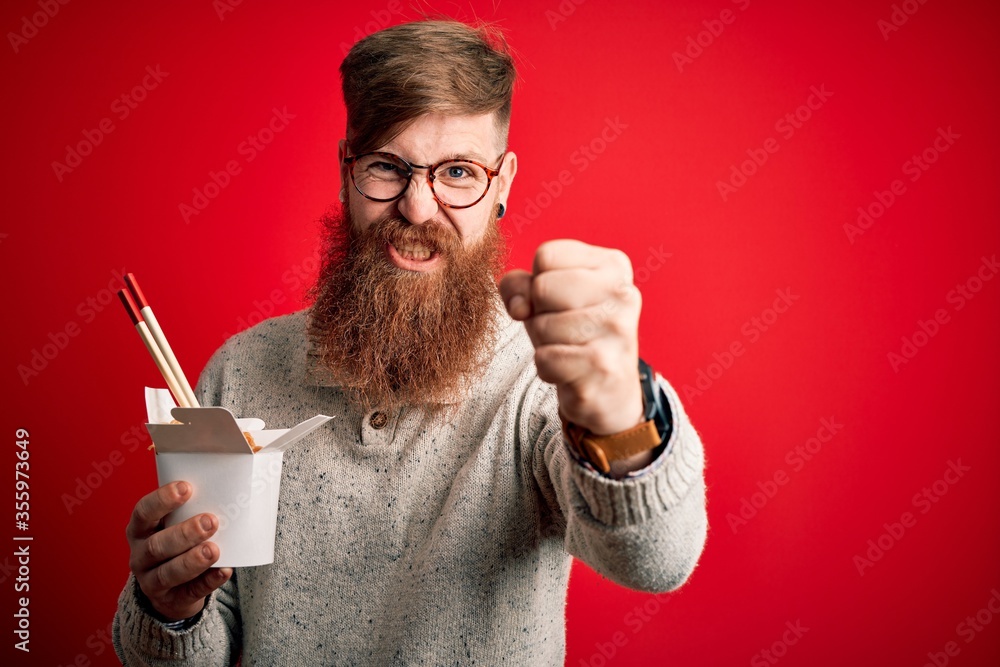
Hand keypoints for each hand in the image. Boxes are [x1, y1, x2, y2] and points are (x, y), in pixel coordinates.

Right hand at [126, 481, 231, 621]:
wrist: (172, 590)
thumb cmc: (177, 544)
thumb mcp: (175, 526)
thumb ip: (192, 510)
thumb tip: (230, 488)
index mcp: (140, 530)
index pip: (143, 512)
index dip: (161, 500)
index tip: (186, 488)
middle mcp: (140, 556)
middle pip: (156, 546)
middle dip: (184, 533)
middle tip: (210, 521)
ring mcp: (152, 582)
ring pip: (168, 573)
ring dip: (192, 560)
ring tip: (214, 550)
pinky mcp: (172, 600)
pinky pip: (190, 592)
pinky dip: (208, 582)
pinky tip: (224, 571)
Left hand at [499, 239, 643, 435]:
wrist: (609, 391)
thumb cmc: (573, 333)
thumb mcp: (545, 298)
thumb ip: (518, 285)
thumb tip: (519, 307)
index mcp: (613, 265)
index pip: (546, 255)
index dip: (538, 281)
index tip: (561, 300)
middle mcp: (622, 293)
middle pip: (542, 287)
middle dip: (539, 313)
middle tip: (563, 328)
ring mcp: (616, 330)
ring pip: (540, 325)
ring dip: (543, 343)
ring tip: (569, 349)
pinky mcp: (603, 365)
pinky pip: (545, 358)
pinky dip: (547, 368)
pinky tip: (570, 370)